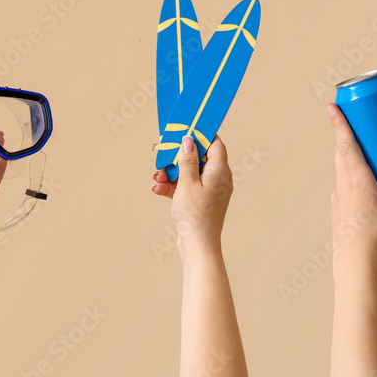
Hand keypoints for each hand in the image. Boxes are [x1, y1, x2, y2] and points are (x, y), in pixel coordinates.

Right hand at [151, 135, 233, 259]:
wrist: (197, 246)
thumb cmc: (196, 215)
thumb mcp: (187, 183)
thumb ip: (187, 160)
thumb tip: (188, 141)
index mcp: (220, 171)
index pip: (214, 144)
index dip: (200, 135)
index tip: (184, 129)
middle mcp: (217, 179)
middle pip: (197, 158)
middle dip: (176, 156)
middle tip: (159, 151)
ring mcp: (209, 191)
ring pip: (188, 173)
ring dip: (170, 172)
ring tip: (156, 176)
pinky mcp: (200, 201)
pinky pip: (186, 187)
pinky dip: (172, 186)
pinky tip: (157, 188)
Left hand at [328, 103, 376, 269]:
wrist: (354, 261)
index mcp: (357, 179)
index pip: (345, 143)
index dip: (338, 122)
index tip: (331, 105)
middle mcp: (343, 183)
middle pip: (341, 149)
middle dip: (345, 131)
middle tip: (354, 117)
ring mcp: (338, 194)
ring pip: (340, 164)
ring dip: (347, 150)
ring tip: (363, 144)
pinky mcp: (338, 204)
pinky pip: (343, 179)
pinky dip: (350, 169)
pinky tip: (364, 178)